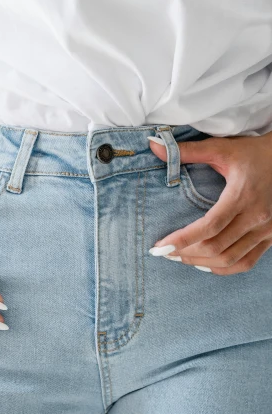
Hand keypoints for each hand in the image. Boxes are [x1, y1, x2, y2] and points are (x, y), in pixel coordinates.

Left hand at [148, 131, 271, 274]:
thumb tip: (153, 145)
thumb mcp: (221, 148)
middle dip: (186, 253)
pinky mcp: (271, 237)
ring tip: (179, 258)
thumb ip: (187, 151)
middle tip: (163, 252)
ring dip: (201, 262)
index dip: (183, 239)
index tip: (160, 246)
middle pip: (217, 247)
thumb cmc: (253, 152)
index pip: (209, 226)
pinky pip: (246, 262)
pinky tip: (205, 264)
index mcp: (242, 196)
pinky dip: (224, 268)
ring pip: (230, 259)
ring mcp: (266, 230)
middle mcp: (257, 217)